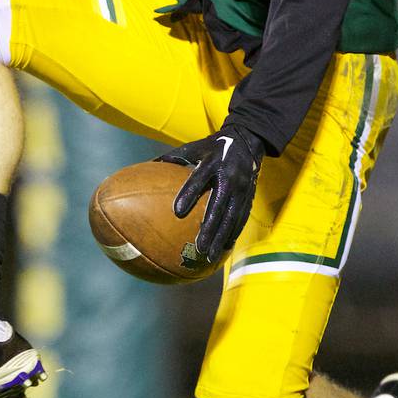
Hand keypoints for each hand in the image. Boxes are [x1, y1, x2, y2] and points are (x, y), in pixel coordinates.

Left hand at [161, 122, 266, 261]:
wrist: (247, 141)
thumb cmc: (212, 147)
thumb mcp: (194, 147)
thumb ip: (173, 157)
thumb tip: (148, 167)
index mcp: (212, 163)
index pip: (199, 179)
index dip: (189, 194)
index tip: (177, 212)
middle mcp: (229, 176)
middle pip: (218, 206)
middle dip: (209, 228)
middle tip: (198, 246)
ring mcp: (241, 188)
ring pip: (232, 217)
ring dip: (221, 237)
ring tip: (210, 256)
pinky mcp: (249, 196)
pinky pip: (241, 218)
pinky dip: (233, 233)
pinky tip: (225, 248)